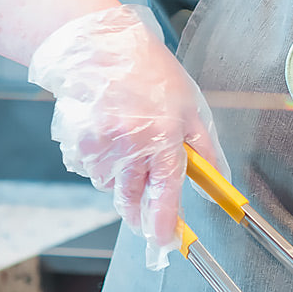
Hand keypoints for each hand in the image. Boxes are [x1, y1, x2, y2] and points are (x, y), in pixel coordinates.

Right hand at [28, 3, 225, 269]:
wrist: (101, 49)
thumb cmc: (150, 75)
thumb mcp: (190, 107)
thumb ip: (204, 149)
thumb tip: (216, 182)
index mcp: (162, 136)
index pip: (165, 191)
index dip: (164, 223)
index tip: (165, 242)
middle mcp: (128, 145)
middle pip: (132, 200)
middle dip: (141, 210)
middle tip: (146, 212)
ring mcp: (98, 146)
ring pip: (111, 186)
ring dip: (121, 180)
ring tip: (129, 147)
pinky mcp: (76, 144)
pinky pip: (91, 170)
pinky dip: (101, 165)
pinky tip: (108, 138)